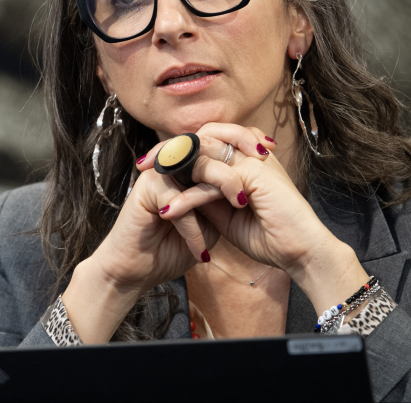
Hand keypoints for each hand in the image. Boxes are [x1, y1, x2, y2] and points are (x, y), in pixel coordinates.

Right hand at [62, 128, 270, 342]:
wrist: (139, 271)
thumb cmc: (173, 247)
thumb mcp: (211, 222)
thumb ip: (224, 200)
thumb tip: (250, 187)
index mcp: (190, 165)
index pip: (219, 139)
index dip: (245, 139)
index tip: (271, 151)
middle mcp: (174, 163)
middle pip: (209, 140)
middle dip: (239, 149)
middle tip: (264, 166)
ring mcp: (160, 174)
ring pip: (198, 165)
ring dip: (223, 183)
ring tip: (241, 206)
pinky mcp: (147, 191)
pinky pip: (180, 201)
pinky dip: (194, 228)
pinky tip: (201, 251)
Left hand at [147, 123, 368, 316]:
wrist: (302, 253)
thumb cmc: (271, 237)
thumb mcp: (228, 215)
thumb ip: (208, 198)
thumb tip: (181, 190)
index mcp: (245, 159)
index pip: (205, 143)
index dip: (177, 150)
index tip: (150, 164)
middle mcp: (249, 154)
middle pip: (200, 138)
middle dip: (167, 149)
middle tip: (141, 163)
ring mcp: (253, 161)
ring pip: (203, 153)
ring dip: (171, 165)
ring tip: (146, 178)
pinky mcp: (255, 175)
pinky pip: (211, 182)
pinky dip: (188, 197)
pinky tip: (169, 211)